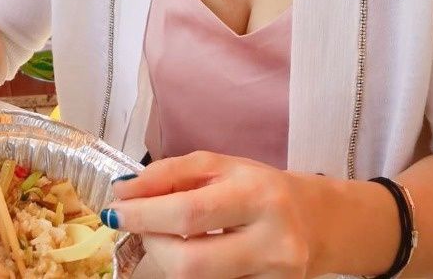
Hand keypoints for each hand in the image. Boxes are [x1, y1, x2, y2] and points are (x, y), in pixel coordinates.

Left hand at [106, 151, 330, 278]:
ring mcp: (273, 278)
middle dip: (152, 243)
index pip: (189, 214)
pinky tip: (197, 254)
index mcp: (256, 194)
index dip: (144, 215)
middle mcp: (271, 240)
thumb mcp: (221, 166)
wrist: (317, 222)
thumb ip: (172, 174)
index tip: (115, 209)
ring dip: (170, 259)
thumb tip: (125, 191)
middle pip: (189, 263)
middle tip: (142, 225)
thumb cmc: (261, 187)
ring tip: (170, 238)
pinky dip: (195, 273)